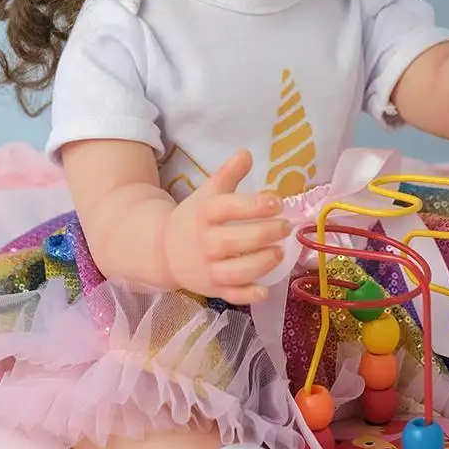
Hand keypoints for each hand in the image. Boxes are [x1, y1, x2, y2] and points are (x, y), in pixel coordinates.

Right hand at [161, 150, 290, 304]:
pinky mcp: (213, 289)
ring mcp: (208, 268)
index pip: (229, 208)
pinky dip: (247, 296)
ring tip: (279, 252)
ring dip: (260, 264)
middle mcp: (205, 242)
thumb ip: (228, 174)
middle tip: (285, 226)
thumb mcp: (208, 193)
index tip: (277, 201)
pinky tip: (265, 290)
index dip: (255, 205)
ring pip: (235, 271)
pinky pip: (231, 296)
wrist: (163, 251)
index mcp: (204, 214)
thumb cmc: (194, 218)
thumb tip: (247, 152)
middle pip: (235, 241)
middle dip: (264, 233)